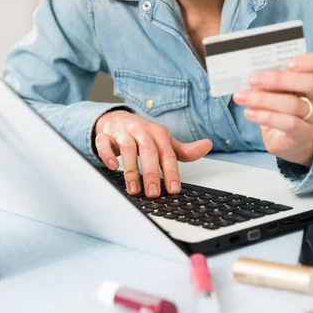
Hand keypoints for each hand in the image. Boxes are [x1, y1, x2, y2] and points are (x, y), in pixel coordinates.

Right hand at [94, 111, 211, 197]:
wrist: (117, 118)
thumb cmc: (143, 134)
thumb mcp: (164, 141)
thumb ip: (183, 150)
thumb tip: (207, 145)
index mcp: (158, 133)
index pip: (167, 153)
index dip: (171, 172)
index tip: (173, 189)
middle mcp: (141, 130)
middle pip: (148, 151)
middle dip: (152, 173)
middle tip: (154, 193)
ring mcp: (123, 132)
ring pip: (127, 148)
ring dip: (131, 169)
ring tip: (134, 189)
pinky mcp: (106, 135)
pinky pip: (104, 142)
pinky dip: (108, 154)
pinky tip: (113, 167)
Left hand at [232, 52, 312, 166]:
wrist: (286, 137)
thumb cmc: (281, 101)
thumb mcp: (279, 86)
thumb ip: (274, 75)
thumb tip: (254, 72)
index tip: (290, 62)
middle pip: (310, 83)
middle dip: (278, 79)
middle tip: (252, 79)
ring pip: (293, 104)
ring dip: (263, 99)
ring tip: (240, 97)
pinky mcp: (305, 134)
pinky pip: (288, 123)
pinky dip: (265, 116)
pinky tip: (249, 112)